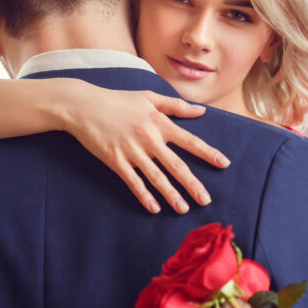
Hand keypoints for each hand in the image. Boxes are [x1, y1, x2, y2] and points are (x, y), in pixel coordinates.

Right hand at [61, 86, 229, 213]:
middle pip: (176, 165)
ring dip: (171, 195)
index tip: (224, 164)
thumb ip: (176, 105)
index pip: (190, 140)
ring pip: (156, 177)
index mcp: (159, 122)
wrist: (83, 105)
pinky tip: (154, 208)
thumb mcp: (148, 97)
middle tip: (206, 200)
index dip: (208, 153)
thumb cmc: (118, 100)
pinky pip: (133, 181)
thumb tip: (201, 110)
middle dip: (192, 184)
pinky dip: (144, 195)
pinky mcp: (115, 160)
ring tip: (184, 209)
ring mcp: (132, 151)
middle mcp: (149, 138)